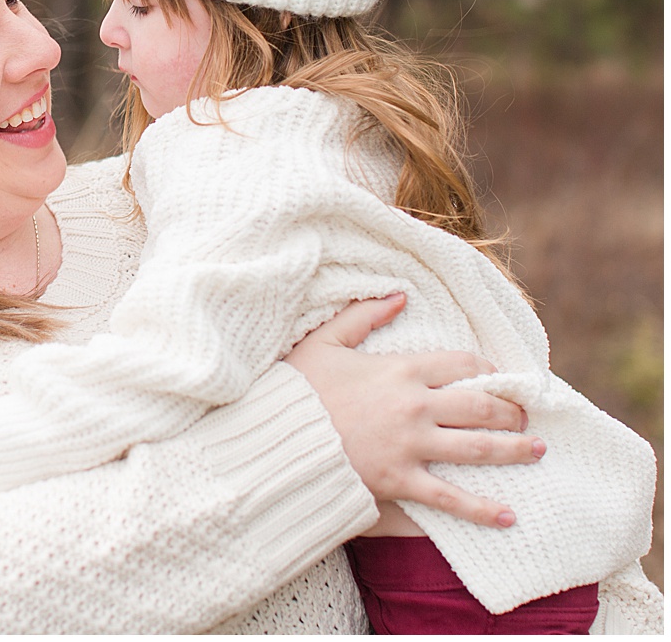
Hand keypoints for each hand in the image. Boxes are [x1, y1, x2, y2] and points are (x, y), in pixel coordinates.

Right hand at [286, 294, 544, 528]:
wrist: (275, 437)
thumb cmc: (295, 389)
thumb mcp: (323, 342)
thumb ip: (363, 315)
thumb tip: (399, 295)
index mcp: (401, 369)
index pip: (463, 365)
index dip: (489, 371)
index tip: (500, 379)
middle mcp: (415, 405)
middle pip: (482, 406)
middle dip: (511, 411)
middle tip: (527, 416)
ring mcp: (411, 444)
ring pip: (478, 448)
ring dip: (514, 449)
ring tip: (536, 450)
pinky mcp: (401, 479)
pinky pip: (451, 497)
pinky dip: (482, 508)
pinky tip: (509, 515)